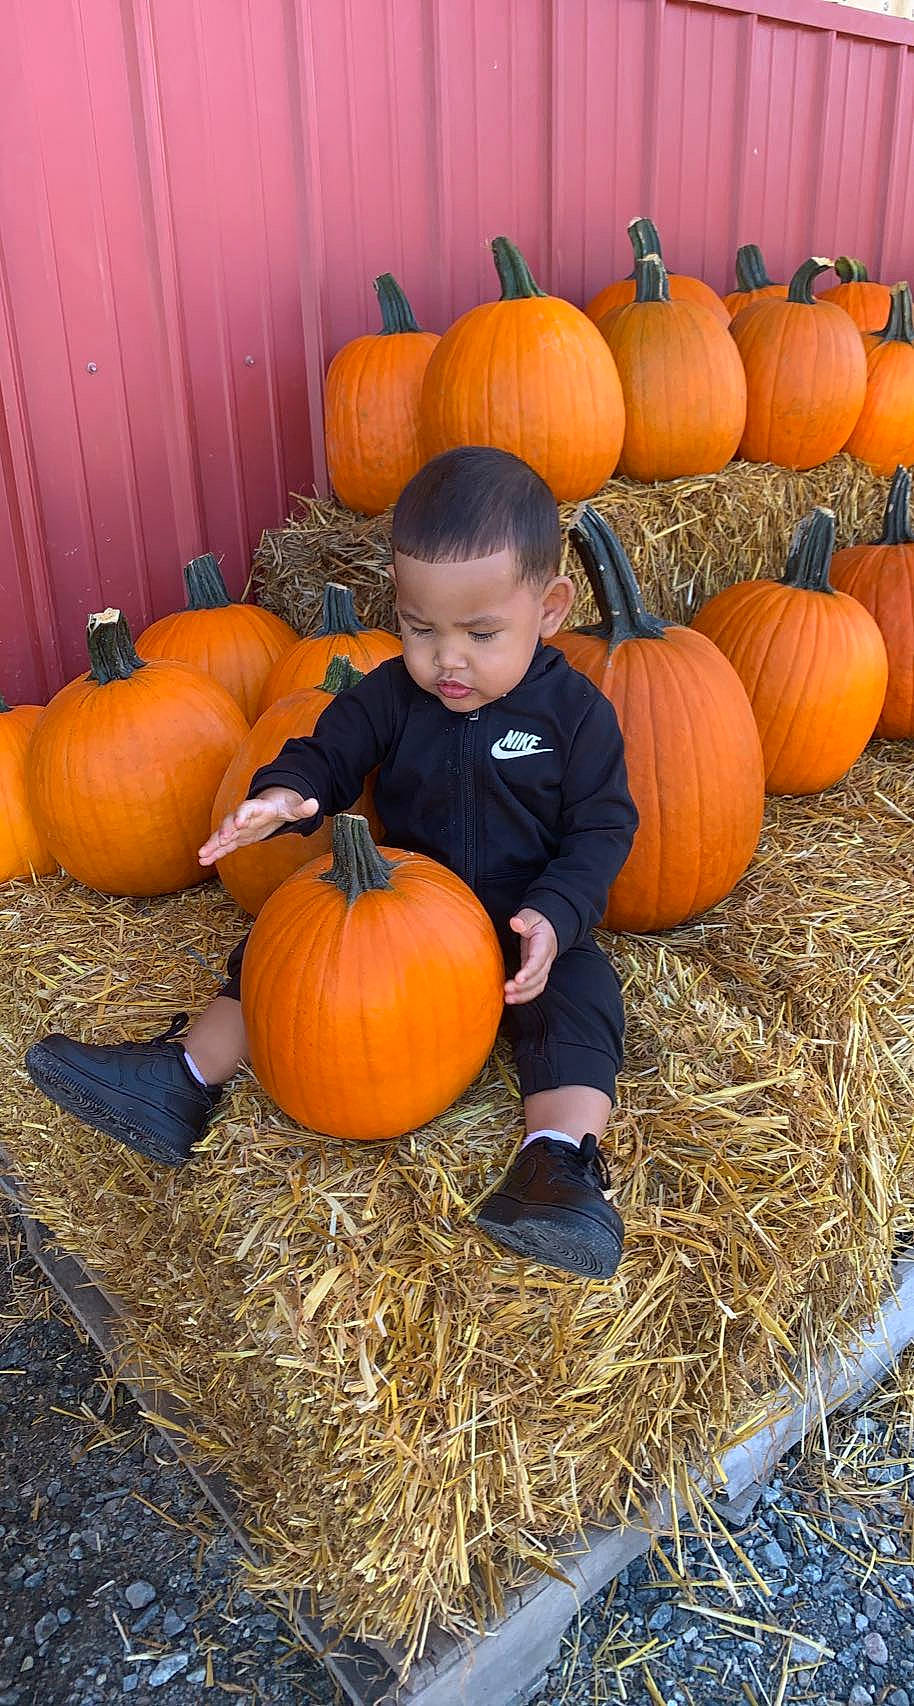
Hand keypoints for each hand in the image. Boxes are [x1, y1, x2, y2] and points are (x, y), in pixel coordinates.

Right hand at [198, 788, 318, 864]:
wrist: (272, 805)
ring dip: (212, 844)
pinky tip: (204, 860)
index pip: (248, 808)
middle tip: (219, 840)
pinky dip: (214, 852)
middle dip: (224, 830)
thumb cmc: (283, 806)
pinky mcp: (236, 837)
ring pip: (222, 834)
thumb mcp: (294, 807)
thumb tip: (315, 804)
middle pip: (231, 821)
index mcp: (258, 807)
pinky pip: (223, 845)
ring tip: (202, 855)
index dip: (242, 814)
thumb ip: (302, 808)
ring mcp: (238, 827)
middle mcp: (244, 816)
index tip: (238, 823)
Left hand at [504, 909, 557, 1004]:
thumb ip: (524, 919)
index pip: (538, 961)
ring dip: (524, 995)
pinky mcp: (536, 973)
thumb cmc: (537, 921)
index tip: (518, 979)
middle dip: (523, 987)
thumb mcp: (531, 916)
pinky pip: (534, 988)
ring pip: (538, 986)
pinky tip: (511, 998)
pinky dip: (524, 996)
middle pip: (538, 977)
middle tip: (506, 990)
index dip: (529, 971)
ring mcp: (542, 968)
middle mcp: (546, 960)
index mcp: (544, 945)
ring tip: (507, 999)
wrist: (549, 927)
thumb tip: (516, 923)